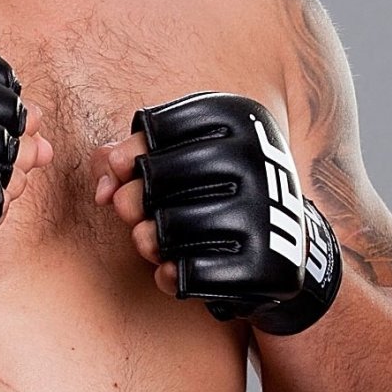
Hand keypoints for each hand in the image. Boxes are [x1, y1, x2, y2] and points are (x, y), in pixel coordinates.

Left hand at [95, 91, 340, 334]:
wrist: (286, 242)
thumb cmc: (214, 188)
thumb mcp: (181, 155)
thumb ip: (129, 156)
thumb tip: (104, 191)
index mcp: (239, 116)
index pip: (157, 129)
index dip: (129, 156)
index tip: (128, 172)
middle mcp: (256, 156)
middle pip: (156, 178)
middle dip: (132, 201)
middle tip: (130, 213)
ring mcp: (264, 210)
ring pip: (167, 228)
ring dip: (145, 241)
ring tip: (149, 242)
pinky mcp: (264, 263)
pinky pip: (189, 272)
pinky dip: (169, 275)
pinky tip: (171, 269)